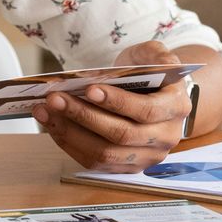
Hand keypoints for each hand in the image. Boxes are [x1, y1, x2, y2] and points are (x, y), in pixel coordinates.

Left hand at [32, 41, 192, 172]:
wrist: (154, 96)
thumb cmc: (150, 72)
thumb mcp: (155, 55)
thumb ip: (157, 54)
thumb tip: (151, 62)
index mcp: (176, 108)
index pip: (147, 111)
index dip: (117, 102)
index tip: (88, 89)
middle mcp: (165, 137)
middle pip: (121, 134)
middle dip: (83, 116)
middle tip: (54, 98)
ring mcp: (146, 156)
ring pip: (104, 153)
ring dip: (70, 132)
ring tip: (45, 110)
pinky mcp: (125, 167)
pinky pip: (95, 162)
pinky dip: (69, 143)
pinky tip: (51, 123)